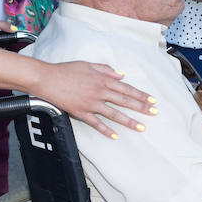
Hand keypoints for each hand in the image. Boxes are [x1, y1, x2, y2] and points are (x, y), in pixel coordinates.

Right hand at [36, 60, 155, 137]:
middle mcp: (99, 91)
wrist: (47, 79)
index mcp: (102, 79)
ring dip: (129, 121)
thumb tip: (121, 75)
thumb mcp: (88, 64)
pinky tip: (115, 136)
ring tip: (141, 127)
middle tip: (154, 113)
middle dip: (141, 107)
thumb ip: (106, 69)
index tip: (152, 100)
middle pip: (124, 101)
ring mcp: (90, 103)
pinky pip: (96, 123)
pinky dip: (106, 130)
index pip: (126, 88)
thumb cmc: (66, 70)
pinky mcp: (81, 112)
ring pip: (114, 114)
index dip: (140, 95)